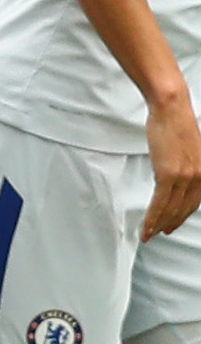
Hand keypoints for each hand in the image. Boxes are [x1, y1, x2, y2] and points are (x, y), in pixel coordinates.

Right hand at [147, 89, 200, 238]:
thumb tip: (176, 176)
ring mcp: (186, 177)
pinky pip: (160, 202)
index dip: (183, 215)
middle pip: (184, 208)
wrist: (172, 110)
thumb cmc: (176, 124)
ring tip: (150, 233)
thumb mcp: (188, 149)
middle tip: (161, 232)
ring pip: (171, 209)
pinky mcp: (170, 175)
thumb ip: (185, 165)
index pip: (194, 201)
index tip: (173, 223)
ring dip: (159, 224)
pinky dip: (153, 217)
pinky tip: (148, 225)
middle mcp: (200, 177)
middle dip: (172, 223)